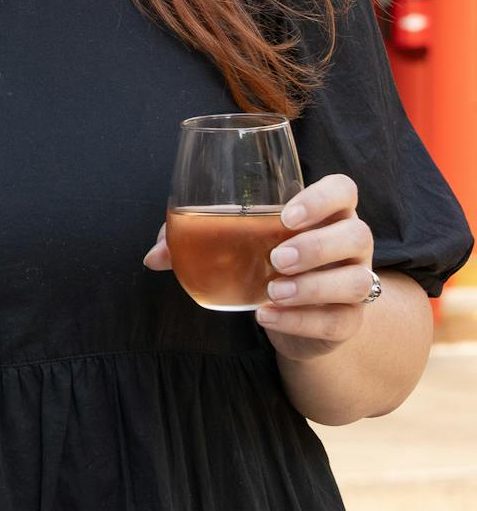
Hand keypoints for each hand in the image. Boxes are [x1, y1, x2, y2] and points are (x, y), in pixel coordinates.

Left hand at [143, 173, 377, 361]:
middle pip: (356, 233)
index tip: (287, 214)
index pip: (343, 189)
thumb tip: (153, 256)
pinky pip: (338, 320)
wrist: (291, 317)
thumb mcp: (231, 245)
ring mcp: (355, 281)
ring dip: (312, 286)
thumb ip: (192, 241)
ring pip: (356, 280)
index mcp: (325, 212)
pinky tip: (266, 316)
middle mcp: (349, 242)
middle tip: (275, 258)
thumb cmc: (261, 263)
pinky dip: (300, 320)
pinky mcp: (348, 321)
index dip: (322, 197)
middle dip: (316, 246)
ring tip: (272, 290)